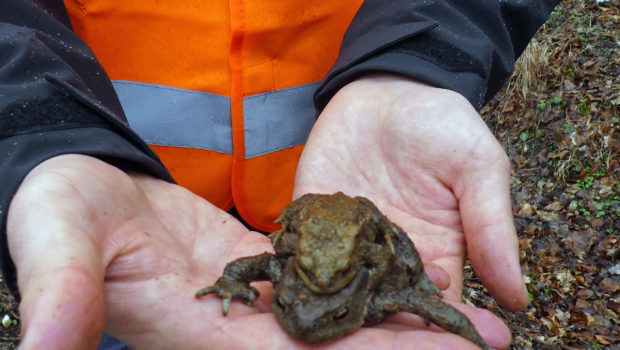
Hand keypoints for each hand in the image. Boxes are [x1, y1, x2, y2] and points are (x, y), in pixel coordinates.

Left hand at [295, 75, 528, 348]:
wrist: (386, 90)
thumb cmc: (440, 127)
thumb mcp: (478, 168)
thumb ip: (492, 227)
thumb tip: (517, 296)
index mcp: (437, 252)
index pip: (441, 304)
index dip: (446, 326)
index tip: (454, 345)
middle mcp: (390, 257)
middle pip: (388, 306)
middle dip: (387, 329)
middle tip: (379, 348)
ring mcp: (348, 240)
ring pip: (343, 289)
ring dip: (339, 310)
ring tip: (334, 330)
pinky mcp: (313, 217)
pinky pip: (304, 250)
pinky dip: (299, 270)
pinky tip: (294, 293)